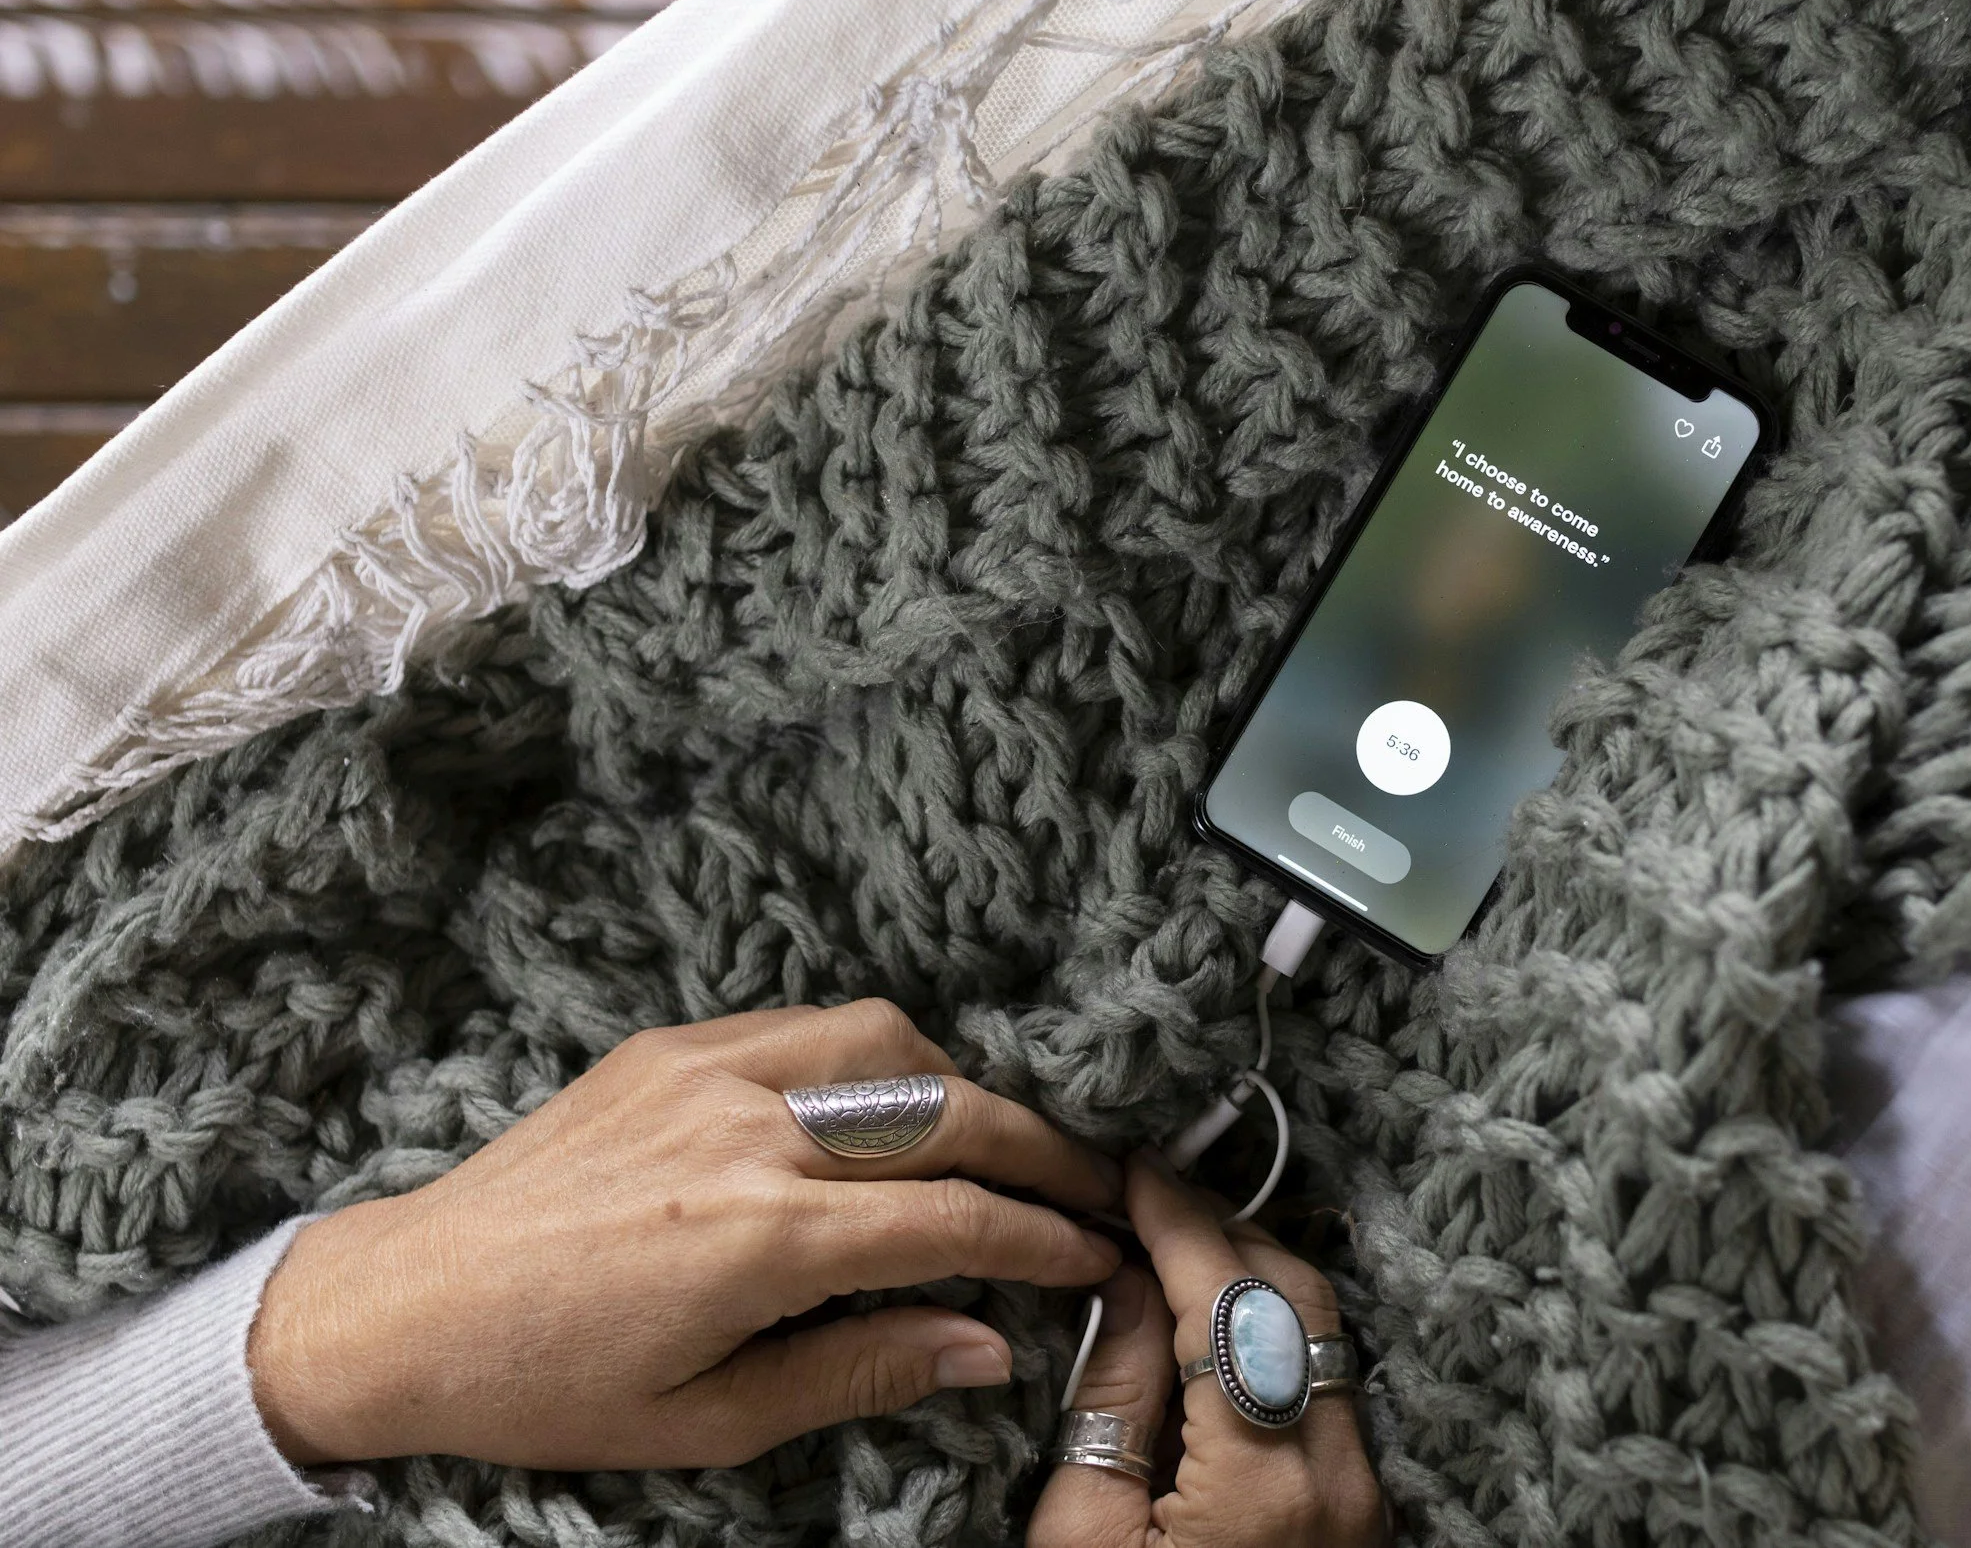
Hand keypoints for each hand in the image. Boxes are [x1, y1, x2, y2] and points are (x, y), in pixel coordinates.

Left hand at [246, 1000, 1122, 1468]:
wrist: (403, 1306)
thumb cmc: (550, 1384)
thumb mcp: (710, 1419)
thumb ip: (861, 1371)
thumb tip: (986, 1348)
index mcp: (760, 1238)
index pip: (953, 1221)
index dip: (1042, 1240)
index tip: (1093, 1256)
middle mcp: (747, 1132)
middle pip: (946, 1114)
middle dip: (1039, 1152)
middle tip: (1090, 1187)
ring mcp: (708, 1072)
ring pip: (887, 1041)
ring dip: (961, 1086)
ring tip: (989, 1141)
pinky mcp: (669, 1046)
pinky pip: (809, 1025)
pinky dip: (875, 1057)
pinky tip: (884, 1104)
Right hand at [1028, 1154, 1387, 1547]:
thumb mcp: (1082, 1538)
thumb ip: (1110, 1402)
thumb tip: (1126, 1282)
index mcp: (1263, 1486)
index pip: (1228, 1307)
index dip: (1180, 1224)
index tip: (1138, 1171)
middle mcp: (1338, 1477)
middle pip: (1296, 1299)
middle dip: (1222, 1234)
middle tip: (1149, 1205)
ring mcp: (1362, 1491)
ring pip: (1323, 1331)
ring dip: (1253, 1277)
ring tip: (1173, 1254)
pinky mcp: (1359, 1503)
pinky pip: (1324, 1381)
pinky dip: (1272, 1333)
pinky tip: (1210, 1328)